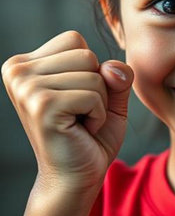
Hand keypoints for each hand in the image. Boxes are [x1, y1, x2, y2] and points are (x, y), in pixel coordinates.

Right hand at [1, 31, 133, 191]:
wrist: (76, 176)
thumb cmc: (91, 134)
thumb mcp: (109, 95)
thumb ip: (116, 73)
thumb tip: (111, 67)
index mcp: (25, 63)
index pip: (75, 40)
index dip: (91, 70)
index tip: (77, 98)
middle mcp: (17, 70)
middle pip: (86, 55)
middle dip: (97, 87)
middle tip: (79, 113)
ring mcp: (26, 87)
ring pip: (94, 75)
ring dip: (99, 103)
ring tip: (80, 122)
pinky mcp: (41, 106)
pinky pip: (94, 95)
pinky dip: (99, 116)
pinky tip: (81, 131)